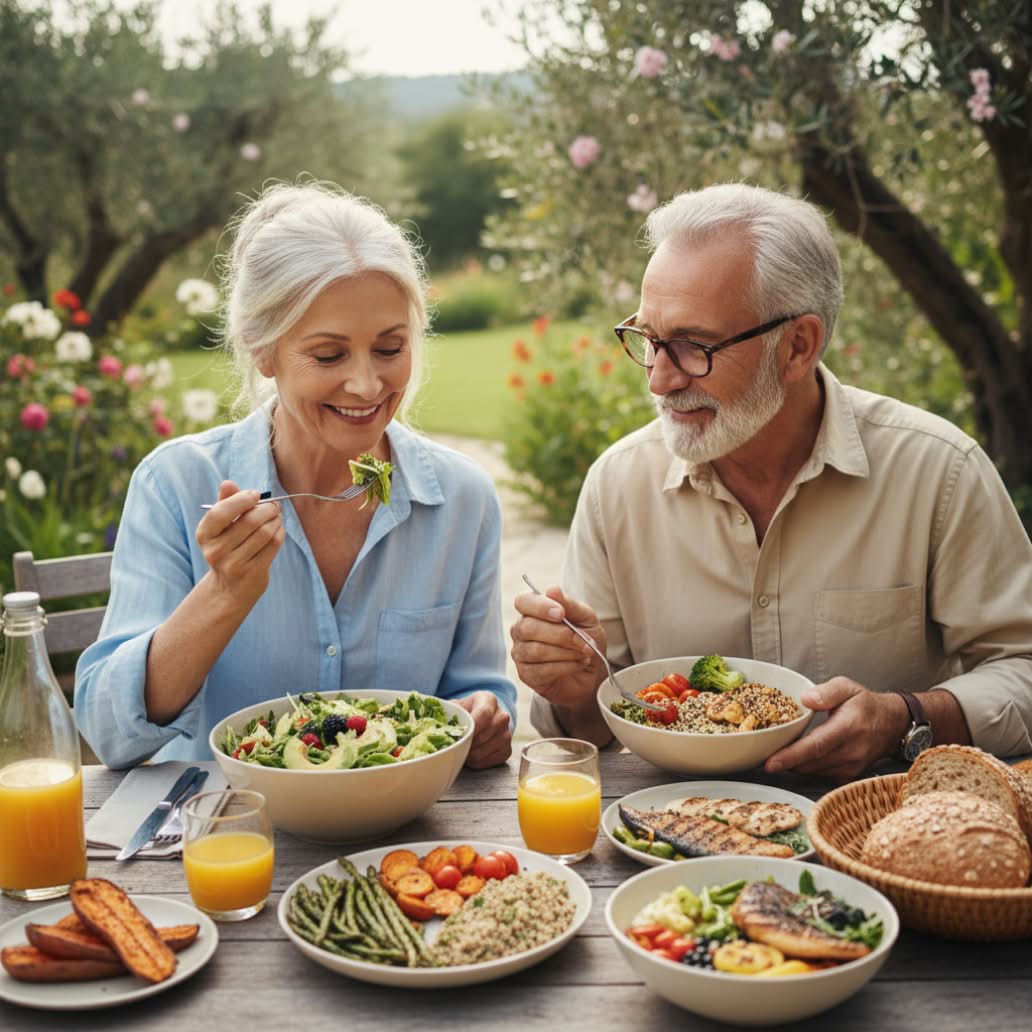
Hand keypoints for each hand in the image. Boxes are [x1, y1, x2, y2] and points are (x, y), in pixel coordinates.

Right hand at [196, 480, 285, 608]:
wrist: (229, 589)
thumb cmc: (228, 548)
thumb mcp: (221, 527)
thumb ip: (225, 503)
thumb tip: (228, 483)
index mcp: (204, 535)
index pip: (221, 512)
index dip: (241, 500)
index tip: (256, 495)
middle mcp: (215, 550)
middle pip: (249, 521)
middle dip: (267, 509)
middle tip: (274, 506)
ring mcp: (234, 564)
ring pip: (265, 532)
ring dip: (276, 520)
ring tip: (276, 517)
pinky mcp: (252, 572)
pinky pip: (273, 544)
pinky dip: (280, 532)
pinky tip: (278, 530)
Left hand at [455, 692, 511, 768]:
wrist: (479, 719)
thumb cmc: (465, 713)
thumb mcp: (456, 706)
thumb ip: (448, 712)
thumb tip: (435, 724)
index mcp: (489, 700)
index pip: (483, 714)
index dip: (471, 728)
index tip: (459, 736)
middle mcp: (502, 716)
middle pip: (483, 736)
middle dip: (466, 744)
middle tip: (456, 745)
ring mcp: (506, 734)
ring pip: (485, 751)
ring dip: (470, 754)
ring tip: (463, 748)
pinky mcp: (507, 749)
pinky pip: (490, 761)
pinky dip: (477, 762)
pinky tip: (472, 754)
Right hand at [509, 586, 605, 710]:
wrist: (592, 672)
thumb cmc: (585, 640)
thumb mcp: (586, 618)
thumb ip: (570, 605)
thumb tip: (552, 590)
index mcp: (533, 610)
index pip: (523, 601)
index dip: (540, 607)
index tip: (561, 614)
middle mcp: (521, 629)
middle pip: (529, 628)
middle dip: (562, 635)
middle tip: (585, 641)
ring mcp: (521, 653)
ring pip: (536, 650)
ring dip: (567, 652)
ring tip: (585, 653)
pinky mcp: (526, 674)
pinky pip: (542, 670)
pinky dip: (566, 666)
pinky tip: (578, 664)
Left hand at [764, 677, 907, 782]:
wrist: (893, 724)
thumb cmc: (866, 704)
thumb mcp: (847, 687)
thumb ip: (826, 692)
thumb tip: (805, 699)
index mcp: (847, 728)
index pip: (816, 746)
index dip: (791, 756)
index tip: (770, 762)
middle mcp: (851, 752)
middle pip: (810, 763)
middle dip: (784, 761)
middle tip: (762, 754)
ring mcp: (851, 767)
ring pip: (812, 771)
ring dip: (794, 764)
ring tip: (779, 752)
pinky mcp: (849, 775)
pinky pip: (820, 775)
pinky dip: (807, 767)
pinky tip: (800, 756)